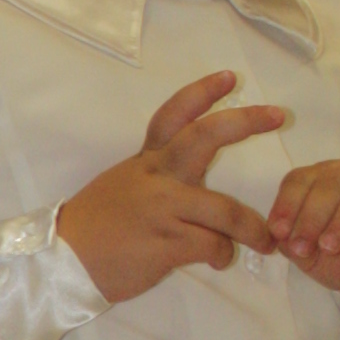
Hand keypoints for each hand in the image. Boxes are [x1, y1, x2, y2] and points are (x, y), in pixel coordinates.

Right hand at [56, 72, 285, 304]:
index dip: (202, 93)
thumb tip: (192, 186)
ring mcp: (162, 209)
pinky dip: (221, 255)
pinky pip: (212, 245)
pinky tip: (217, 260)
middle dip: (244, 122)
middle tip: (278, 116)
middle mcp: (156, 178)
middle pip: (205, 138)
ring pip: (224, 210)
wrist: (61, 262)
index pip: (173, 116)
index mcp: (145, 162)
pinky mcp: (166, 243)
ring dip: (252, 228)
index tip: (229, 77)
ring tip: (266, 242)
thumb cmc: (92, 230)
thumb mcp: (121, 188)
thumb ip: (155, 180)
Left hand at [263, 157, 339, 303]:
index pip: (300, 180)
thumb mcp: (312, 259)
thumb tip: (278, 234)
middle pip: (328, 182)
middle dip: (311, 216)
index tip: (278, 232)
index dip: (287, 204)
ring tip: (331, 246)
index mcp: (323, 184)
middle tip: (303, 247)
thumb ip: (293, 245)